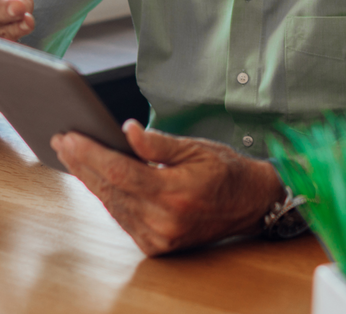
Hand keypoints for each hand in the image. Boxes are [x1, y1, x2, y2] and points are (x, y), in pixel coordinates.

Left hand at [51, 120, 284, 255]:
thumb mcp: (197, 147)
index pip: (120, 172)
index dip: (91, 154)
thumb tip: (127, 130)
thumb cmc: (227, 171)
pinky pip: (123, 218)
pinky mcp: (156, 246)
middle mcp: (163, 221)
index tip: (71, 136)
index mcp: (175, 193)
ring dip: (90, 179)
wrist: (251, 203)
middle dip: (83, 163)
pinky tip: (97, 178)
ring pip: (112, 205)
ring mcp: (158, 238)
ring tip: (73, 155)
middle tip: (63, 140)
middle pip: (110, 189)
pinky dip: (109, 196)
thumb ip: (159, 143)